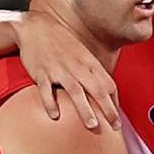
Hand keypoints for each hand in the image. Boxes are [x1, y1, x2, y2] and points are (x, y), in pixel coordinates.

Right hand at [12, 10, 120, 129]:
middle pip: (97, 90)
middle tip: (114, 126)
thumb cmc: (61, 42)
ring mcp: (59, 69)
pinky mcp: (41, 72)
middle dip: (108, 110)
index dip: (115, 102)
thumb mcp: (82, 54)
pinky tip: (55, 116)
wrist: (36, 26)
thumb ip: (92, 71)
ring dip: (85, 109)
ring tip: (92, 125)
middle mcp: (77, 67)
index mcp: (89, 62)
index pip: (109, 84)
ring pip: (76, 91)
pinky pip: (46, 90)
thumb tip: (103, 91)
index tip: (117, 118)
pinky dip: (50, 103)